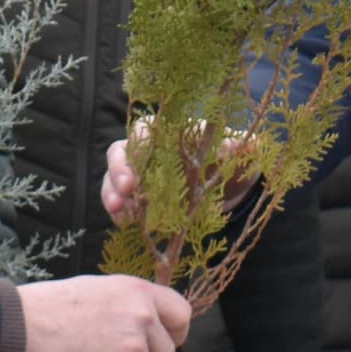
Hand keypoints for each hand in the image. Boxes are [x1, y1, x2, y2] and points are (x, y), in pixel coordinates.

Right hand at [16, 274, 191, 351]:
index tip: (173, 343)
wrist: (24, 329)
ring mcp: (132, 350)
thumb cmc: (52, 306)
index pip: (181, 313)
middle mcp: (142, 319)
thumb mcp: (99, 289)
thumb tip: (148, 324)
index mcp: (138, 292)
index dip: (178, 332)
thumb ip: (129, 304)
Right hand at [99, 121, 262, 224]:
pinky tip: (124, 222)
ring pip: (113, 178)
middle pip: (119, 152)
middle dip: (118, 169)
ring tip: (118, 210)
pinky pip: (120, 204)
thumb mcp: (239, 153)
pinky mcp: (140, 201)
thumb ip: (236, 147)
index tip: (141, 156)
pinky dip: (119, 213)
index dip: (140, 142)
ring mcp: (140, 177)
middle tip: (127, 188)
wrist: (230, 188)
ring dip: (111, 193)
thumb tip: (231, 147)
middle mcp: (149, 152)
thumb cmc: (231, 161)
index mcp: (169, 133)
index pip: (145, 129)